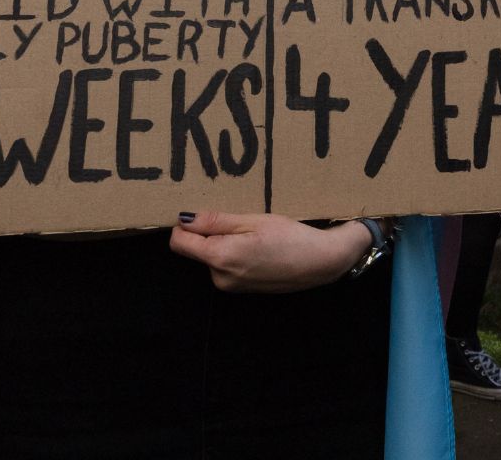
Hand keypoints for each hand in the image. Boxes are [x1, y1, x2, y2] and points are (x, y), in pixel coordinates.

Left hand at [167, 211, 369, 293]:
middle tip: (240, 219)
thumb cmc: (290, 237)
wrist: (321, 263)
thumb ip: (215, 221)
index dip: (185, 224)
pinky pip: (227, 266)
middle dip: (210, 232)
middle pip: (196, 249)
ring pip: (213, 256)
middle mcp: (219, 277)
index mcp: (219, 258)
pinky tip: (260, 246)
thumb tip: (183, 219)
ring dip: (225, 242)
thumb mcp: (252, 221)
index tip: (203, 211)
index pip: (179, 242)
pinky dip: (236, 254)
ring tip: (254, 232)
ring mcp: (231, 286)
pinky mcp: (242, 289)